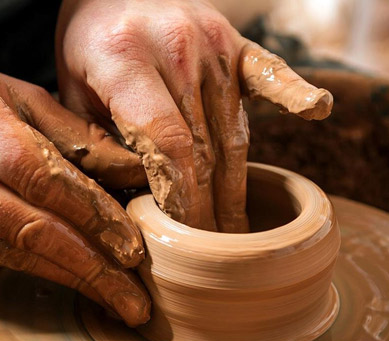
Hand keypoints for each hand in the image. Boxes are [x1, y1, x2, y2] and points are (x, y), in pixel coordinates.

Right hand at [0, 59, 149, 326]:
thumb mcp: (20, 97)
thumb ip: (76, 134)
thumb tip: (132, 169)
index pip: (46, 179)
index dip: (93, 216)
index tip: (132, 248)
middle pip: (32, 229)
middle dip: (91, 267)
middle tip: (135, 298)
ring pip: (13, 253)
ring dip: (70, 279)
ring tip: (115, 299)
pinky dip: (41, 272)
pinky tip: (75, 280)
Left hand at [56, 0, 331, 231]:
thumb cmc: (90, 46)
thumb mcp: (71, 92)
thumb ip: (96, 142)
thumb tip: (128, 198)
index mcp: (125, 58)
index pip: (166, 141)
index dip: (181, 194)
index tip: (187, 235)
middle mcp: (178, 47)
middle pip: (204, 145)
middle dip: (208, 205)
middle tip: (214, 250)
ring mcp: (213, 42)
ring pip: (233, 129)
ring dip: (235, 184)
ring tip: (237, 227)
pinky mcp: (235, 42)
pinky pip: (270, 72)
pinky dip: (293, 94)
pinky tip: (317, 110)